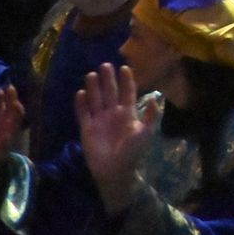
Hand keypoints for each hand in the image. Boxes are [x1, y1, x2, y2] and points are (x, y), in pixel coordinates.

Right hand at [0, 86, 23, 166]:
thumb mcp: (1, 152)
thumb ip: (4, 144)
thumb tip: (6, 136)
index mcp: (13, 126)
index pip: (18, 114)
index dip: (18, 109)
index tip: (16, 104)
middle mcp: (6, 119)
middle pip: (10, 105)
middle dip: (11, 97)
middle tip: (10, 88)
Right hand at [75, 64, 158, 214]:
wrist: (115, 170)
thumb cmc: (133, 151)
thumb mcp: (146, 133)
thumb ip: (150, 116)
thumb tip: (153, 97)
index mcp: (128, 113)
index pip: (127, 93)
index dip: (126, 81)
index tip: (125, 67)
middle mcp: (113, 113)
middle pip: (110, 92)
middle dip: (108, 79)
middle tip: (105, 65)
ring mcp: (99, 120)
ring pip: (96, 99)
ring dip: (94, 88)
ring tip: (91, 74)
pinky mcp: (87, 128)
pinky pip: (83, 113)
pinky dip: (81, 103)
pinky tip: (80, 92)